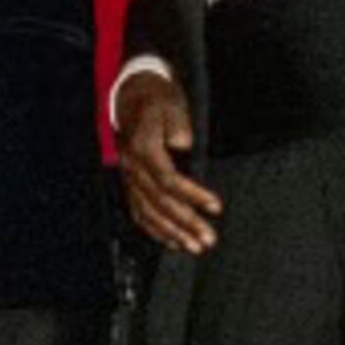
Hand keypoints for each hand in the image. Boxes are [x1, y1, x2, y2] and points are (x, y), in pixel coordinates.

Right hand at [116, 67, 221, 255]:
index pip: (168, 179)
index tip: (215, 207)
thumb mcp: (172, 103)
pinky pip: (139, 213)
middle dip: (186, 223)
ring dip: (172, 233)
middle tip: (208, 239)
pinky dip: (156, 231)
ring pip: (148, 212)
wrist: (133, 97)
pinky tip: (173, 242)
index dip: (193, 195)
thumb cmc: (158, 101)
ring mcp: (129, 178)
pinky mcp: (131, 184)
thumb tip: (184, 145)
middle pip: (160, 202)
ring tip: (194, 247)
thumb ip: (179, 125)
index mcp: (143, 148)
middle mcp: (133, 167)